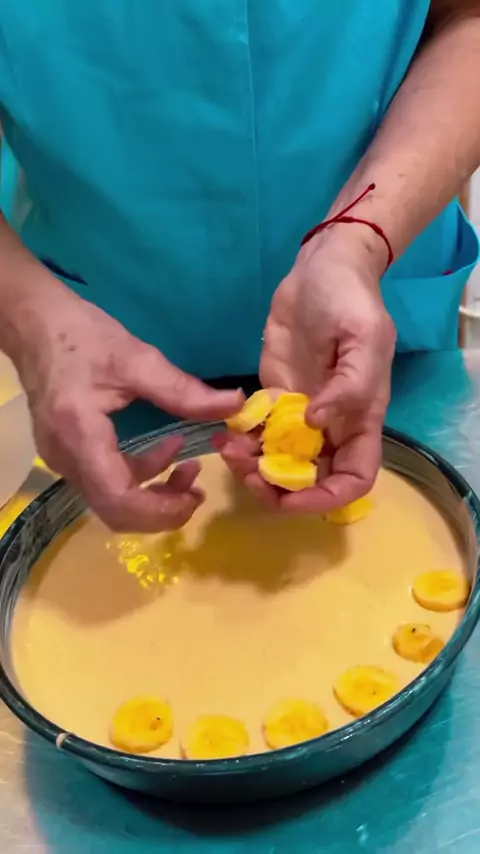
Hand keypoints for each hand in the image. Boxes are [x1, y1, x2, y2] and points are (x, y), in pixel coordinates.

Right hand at [5, 277, 242, 531]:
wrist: (35, 325)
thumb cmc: (82, 336)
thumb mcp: (137, 358)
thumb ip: (184, 390)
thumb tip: (236, 404)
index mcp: (80, 435)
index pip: (117, 498)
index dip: (160, 510)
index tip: (196, 497)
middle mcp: (65, 458)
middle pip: (114, 511)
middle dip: (161, 510)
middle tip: (197, 493)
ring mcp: (62, 460)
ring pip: (110, 501)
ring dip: (153, 494)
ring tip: (190, 469)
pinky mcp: (68, 455)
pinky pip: (105, 483)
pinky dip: (139, 478)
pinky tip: (166, 453)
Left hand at [219, 227, 395, 511]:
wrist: (321, 267)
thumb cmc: (350, 300)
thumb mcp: (364, 338)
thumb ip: (349, 386)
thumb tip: (316, 424)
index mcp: (361, 418)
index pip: (354, 479)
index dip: (326, 498)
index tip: (291, 496)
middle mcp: (330, 425)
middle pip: (310, 479)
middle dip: (279, 488)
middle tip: (247, 473)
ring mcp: (298, 413)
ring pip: (278, 461)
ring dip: (253, 467)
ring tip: (229, 450)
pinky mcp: (272, 396)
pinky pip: (256, 433)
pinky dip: (240, 441)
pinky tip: (223, 434)